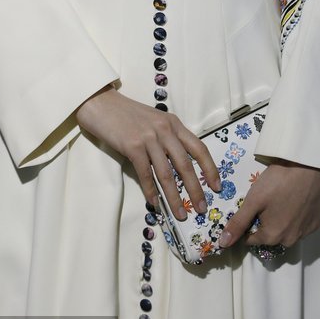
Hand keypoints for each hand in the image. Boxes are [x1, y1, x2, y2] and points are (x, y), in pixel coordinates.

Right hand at [76, 86, 221, 221]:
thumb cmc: (128, 115)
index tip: (217, 186)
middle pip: (185, 164)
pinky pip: (145, 174)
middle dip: (196, 189)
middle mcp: (164, 130)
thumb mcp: (155, 121)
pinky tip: (155, 204)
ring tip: (180, 214)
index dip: (210, 168)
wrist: (102, 104)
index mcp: (174, 124)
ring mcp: (148, 138)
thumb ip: (168, 138)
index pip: (199, 148)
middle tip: (201, 208)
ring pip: (166, 173)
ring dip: (174, 197)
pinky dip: (151, 191)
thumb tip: (181, 167)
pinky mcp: (132, 146)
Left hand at [217, 158, 319, 250]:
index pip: (250, 239)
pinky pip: (299, 226)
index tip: (248, 209)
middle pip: (269, 236)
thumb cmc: (279, 182)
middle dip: (263, 223)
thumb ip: (238, 223)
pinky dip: (294, 218)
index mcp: (272, 237)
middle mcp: (289, 241)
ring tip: (279, 200)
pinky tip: (294, 201)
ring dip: (279, 221)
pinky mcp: (315, 224)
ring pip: (285, 231)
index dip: (245, 225)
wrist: (312, 168)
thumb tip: (223, 243)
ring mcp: (305, 233)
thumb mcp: (254, 200)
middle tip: (264, 201)